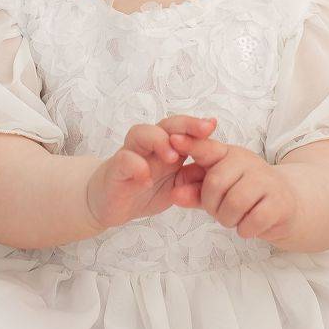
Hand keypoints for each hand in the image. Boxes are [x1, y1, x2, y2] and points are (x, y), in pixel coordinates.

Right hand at [85, 115, 218, 232]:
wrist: (110, 203)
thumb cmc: (144, 188)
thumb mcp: (176, 186)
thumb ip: (193, 177)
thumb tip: (218, 169)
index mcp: (167, 147)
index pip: (183, 129)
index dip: (197, 126)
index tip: (213, 126)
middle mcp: (149, 145)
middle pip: (166, 124)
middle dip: (186, 124)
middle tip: (204, 131)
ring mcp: (131, 154)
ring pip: (141, 133)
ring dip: (159, 140)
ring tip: (172, 157)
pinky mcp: (115, 169)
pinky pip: (124, 160)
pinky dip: (136, 166)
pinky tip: (145, 177)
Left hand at [168, 130, 298, 241]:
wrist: (287, 205)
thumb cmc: (245, 195)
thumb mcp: (217, 191)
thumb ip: (193, 192)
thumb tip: (173, 195)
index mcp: (228, 155)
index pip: (207, 148)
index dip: (190, 144)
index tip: (174, 139)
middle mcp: (248, 162)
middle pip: (215, 183)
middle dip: (211, 205)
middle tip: (219, 211)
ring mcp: (266, 180)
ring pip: (234, 203)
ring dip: (228, 219)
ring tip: (234, 218)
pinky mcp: (280, 202)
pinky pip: (253, 219)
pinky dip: (246, 229)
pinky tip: (248, 226)